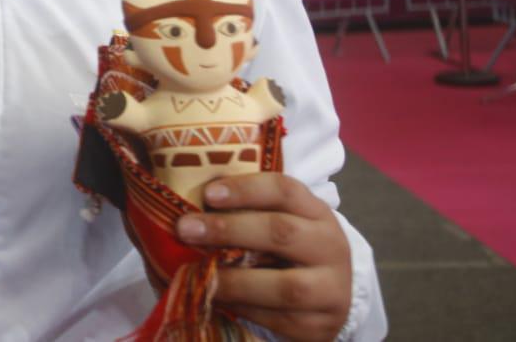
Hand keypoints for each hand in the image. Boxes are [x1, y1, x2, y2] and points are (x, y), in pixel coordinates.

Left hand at [175, 172, 351, 340]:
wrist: (334, 297)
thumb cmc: (291, 250)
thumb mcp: (281, 221)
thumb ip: (244, 211)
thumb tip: (181, 203)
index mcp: (316, 212)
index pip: (284, 190)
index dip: (245, 189)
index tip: (208, 193)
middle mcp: (329, 247)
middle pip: (281, 232)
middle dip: (229, 229)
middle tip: (186, 228)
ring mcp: (330, 289)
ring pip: (285, 286)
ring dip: (234, 280)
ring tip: (197, 274)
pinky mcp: (319, 326)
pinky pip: (278, 319)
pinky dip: (243, 309)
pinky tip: (216, 298)